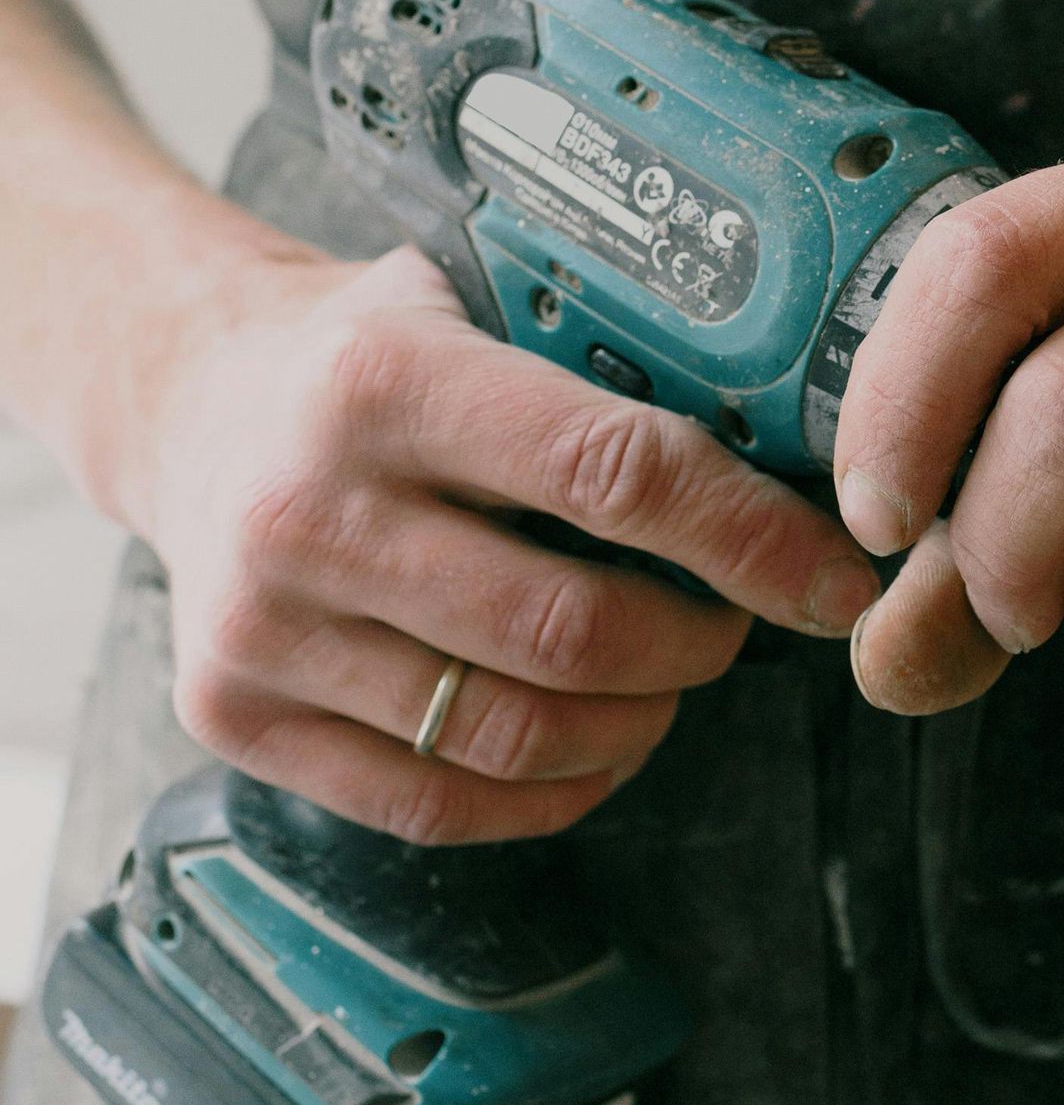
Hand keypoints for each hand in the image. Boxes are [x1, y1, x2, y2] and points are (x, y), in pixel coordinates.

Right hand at [122, 245, 877, 842]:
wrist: (188, 408)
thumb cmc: (371, 357)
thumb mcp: (468, 300)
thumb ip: (603, 355)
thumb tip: (810, 437)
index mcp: (383, 379)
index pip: (611, 473)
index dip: (748, 538)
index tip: (834, 574)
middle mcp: (306, 509)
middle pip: (571, 631)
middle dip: (700, 642)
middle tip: (745, 623)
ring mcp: (259, 628)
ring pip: (513, 735)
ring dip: (635, 723)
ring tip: (671, 680)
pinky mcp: (232, 717)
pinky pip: (436, 804)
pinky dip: (550, 792)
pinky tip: (594, 742)